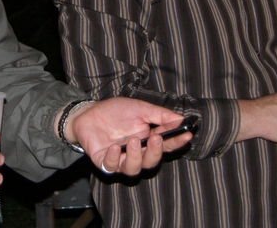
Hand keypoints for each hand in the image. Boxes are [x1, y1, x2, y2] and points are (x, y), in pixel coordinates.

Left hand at [62, 97, 191, 175]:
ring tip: (133, 140)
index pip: (166, 145)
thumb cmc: (116, 111)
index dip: (177, 142)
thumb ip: (160, 115)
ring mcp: (120, 159)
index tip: (187, 135)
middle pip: (151, 162)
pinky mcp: (104, 162)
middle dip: (156, 152)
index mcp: (148, 140)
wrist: (89, 112)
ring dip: (136, 157)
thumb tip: (181, 119)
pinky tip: (115, 146)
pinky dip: (115, 158)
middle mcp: (136, 153)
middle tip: (156, 138)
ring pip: (133, 170)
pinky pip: (112, 166)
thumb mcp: (140, 108)